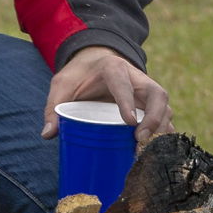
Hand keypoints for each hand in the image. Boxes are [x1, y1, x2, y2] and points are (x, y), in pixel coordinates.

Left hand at [43, 45, 171, 144]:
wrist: (95, 61)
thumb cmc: (78, 75)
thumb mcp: (62, 85)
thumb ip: (53, 107)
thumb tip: (48, 134)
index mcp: (113, 69)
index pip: (124, 84)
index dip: (128, 102)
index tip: (129, 123)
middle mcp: (137, 78)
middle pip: (157, 94)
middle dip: (155, 118)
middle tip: (141, 139)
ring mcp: (146, 91)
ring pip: (165, 106)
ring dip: (162, 128)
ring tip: (149, 150)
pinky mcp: (150, 103)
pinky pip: (164, 117)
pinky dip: (163, 133)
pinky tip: (157, 151)